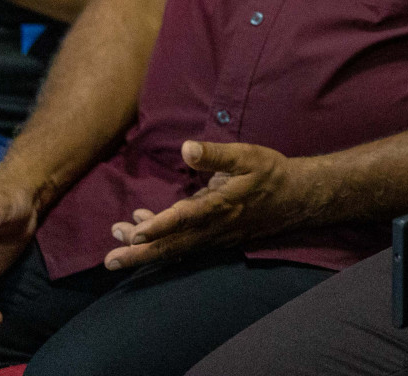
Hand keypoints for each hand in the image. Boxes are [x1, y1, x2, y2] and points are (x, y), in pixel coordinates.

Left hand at [103, 141, 314, 269]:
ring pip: (175, 248)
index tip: (135, 231)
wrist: (296, 198)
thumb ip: (216, 154)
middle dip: (140, 253)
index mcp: (219, 206)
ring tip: (118, 238)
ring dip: (145, 249)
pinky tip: (143, 229)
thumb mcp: (248, 156)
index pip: (184, 219)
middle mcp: (213, 228)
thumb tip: (187, 147)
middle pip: (172, 246)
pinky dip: (161, 242)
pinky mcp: (214, 238)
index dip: (159, 226)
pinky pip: (183, 246)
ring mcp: (213, 237)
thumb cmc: (270, 173)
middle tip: (111, 260)